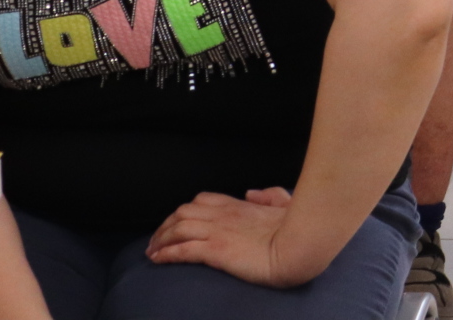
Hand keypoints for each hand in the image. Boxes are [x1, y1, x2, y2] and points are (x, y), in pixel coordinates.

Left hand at [146, 187, 320, 286]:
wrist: (300, 245)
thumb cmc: (298, 227)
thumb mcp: (286, 204)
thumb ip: (270, 195)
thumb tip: (252, 193)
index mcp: (240, 206)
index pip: (202, 201)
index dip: (184, 211)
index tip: (176, 224)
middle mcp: (224, 215)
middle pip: (183, 212)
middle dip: (166, 225)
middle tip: (156, 240)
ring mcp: (219, 232)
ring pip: (178, 228)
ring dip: (160, 239)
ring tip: (152, 251)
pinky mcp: (216, 250)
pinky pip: (183, 249)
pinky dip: (166, 253)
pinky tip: (158, 259)